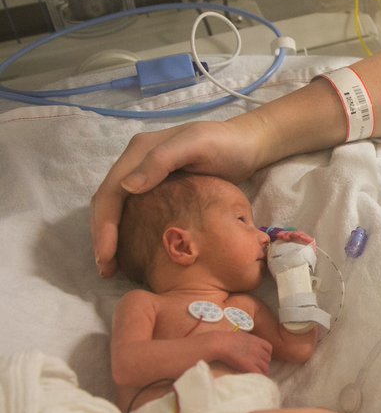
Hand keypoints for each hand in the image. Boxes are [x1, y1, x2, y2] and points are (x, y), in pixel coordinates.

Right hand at [91, 118, 267, 277]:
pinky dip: (128, 231)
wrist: (247, 145)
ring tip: (113, 266)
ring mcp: (147, 176)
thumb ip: (162, 160)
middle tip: (107, 268)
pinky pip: (135, 211)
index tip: (106, 254)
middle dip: (102, 235)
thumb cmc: (225, 144)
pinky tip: (132, 252)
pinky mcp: (159, 188)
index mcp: (139, 151)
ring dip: (112, 236)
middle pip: (108, 202)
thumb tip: (127, 187)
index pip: (111, 190)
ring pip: (118, 208)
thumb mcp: (197, 145)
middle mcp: (136, 163)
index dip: (104, 224)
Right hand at [216, 331, 273, 374]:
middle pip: (268, 359)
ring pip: (265, 367)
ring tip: (257, 374)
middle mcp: (259, 350)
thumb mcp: (243, 336)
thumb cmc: (228, 338)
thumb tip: (249, 343)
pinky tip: (255, 377)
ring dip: (262, 371)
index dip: (266, 354)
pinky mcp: (249, 366)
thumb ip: (249, 341)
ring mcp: (255, 358)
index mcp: (258, 341)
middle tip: (257, 367)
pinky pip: (259, 373)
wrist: (221, 343)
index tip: (261, 357)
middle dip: (263, 363)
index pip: (269, 349)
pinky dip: (259, 376)